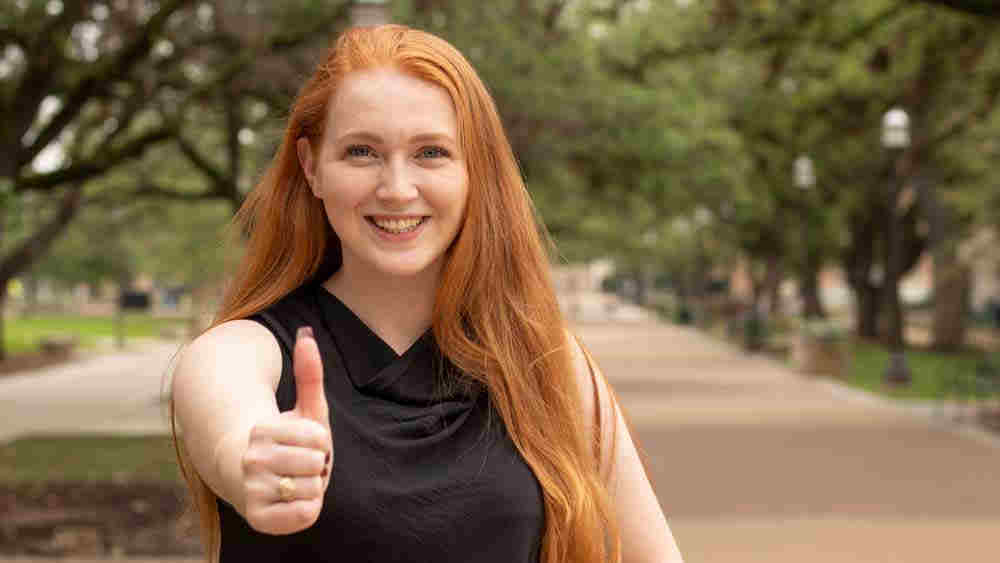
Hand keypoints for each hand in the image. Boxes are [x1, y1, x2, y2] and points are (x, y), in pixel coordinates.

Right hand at [241, 326, 332, 534]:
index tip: (304, 443)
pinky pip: (306, 514)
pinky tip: (292, 500)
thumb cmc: (286, 439)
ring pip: (314, 489)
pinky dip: (307, 509)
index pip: (319, 438)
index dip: (320, 442)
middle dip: (317, 464)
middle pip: (317, 463)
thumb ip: (309, 373)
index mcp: (261, 429)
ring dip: (312, 486)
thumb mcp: (304, 407)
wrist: (249, 478)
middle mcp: (251, 460)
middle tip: (300, 465)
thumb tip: (307, 334)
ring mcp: (252, 491)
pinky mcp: (259, 519)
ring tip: (295, 480)